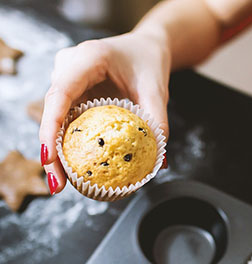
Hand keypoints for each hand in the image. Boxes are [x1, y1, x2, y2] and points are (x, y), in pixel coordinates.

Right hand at [39, 31, 170, 193]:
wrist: (145, 48)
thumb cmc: (148, 63)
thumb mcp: (156, 90)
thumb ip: (158, 122)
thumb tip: (160, 164)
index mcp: (88, 58)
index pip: (61, 94)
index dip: (51, 127)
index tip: (50, 159)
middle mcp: (70, 67)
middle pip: (52, 111)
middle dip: (51, 150)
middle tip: (57, 184)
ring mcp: (68, 79)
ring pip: (55, 118)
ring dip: (57, 150)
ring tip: (61, 182)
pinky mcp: (73, 91)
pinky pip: (66, 118)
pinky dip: (68, 142)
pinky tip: (73, 165)